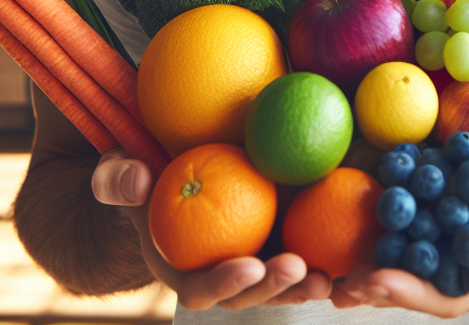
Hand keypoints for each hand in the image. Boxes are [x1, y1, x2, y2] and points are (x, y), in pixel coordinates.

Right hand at [91, 149, 332, 309]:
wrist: (172, 172)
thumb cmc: (143, 177)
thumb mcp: (121, 174)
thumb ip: (118, 179)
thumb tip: (133, 177)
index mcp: (182, 270)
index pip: (201, 289)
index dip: (224, 283)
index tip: (247, 265)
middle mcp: (221, 276)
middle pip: (250, 295)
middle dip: (273, 287)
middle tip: (296, 268)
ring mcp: (253, 262)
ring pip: (282, 284)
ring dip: (305, 284)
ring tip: (329, 277)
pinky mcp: (278, 242)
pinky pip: (304, 255)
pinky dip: (326, 260)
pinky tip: (351, 255)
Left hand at [335, 139, 468, 316]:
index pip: (457, 293)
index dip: (417, 292)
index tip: (378, 284)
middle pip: (426, 283)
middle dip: (384, 286)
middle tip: (339, 284)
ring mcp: (466, 234)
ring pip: (417, 255)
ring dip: (378, 259)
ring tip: (334, 263)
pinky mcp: (456, 205)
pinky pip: (421, 216)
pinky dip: (393, 217)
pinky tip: (362, 205)